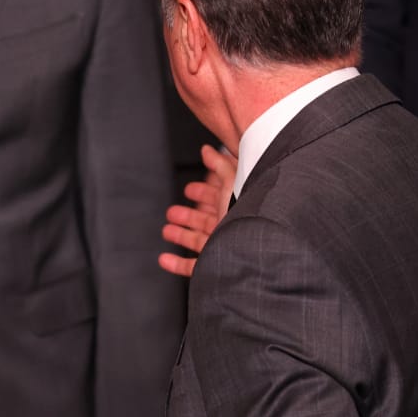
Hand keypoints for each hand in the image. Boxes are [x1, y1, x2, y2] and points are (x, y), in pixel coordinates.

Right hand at [158, 143, 236, 277]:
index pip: (218, 198)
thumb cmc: (247, 215)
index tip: (190, 190)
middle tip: (173, 211)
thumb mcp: (233, 182)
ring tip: (167, 230)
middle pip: (205, 220)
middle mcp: (229, 227)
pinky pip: (191, 267)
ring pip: (197, 241)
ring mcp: (221, 246)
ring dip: (180, 235)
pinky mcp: (213, 265)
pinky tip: (164, 258)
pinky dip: (175, 263)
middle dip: (188, 215)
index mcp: (236, 206)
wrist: (252, 248)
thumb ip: (219, 164)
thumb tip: (207, 149)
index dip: (203, 193)